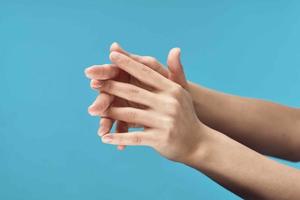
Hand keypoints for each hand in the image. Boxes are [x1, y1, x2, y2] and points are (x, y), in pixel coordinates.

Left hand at [88, 51, 206, 162]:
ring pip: (131, 115)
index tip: (111, 54)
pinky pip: (134, 138)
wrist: (198, 143)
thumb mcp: (182, 92)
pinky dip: (118, 138)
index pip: (146, 73)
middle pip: (134, 93)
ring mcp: (165, 122)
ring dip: (110, 113)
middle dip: (112, 87)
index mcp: (172, 89)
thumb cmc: (186, 115)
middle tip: (94, 83)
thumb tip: (175, 49)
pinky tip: (105, 138)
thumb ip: (176, 71)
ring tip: (95, 111)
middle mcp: (169, 103)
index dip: (128, 63)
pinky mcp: (160, 139)